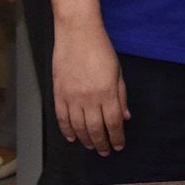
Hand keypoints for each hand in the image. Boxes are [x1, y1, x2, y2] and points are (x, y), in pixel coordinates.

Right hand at [53, 21, 128, 154]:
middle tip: (105, 152)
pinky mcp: (58, 92)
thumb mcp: (118, 72)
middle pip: (96, 129)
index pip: (113, 123)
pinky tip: (72, 138)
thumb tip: (125, 117)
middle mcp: (89, 98)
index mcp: (107, 92)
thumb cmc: (100, 48)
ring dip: (86, 140)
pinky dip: (67, 130)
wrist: (77, 32)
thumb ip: (121, 96)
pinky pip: (62, 118)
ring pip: (78, 127)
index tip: (119, 146)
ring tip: (91, 146)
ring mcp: (72, 96)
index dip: (117, 138)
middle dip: (102, 144)